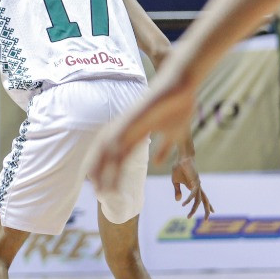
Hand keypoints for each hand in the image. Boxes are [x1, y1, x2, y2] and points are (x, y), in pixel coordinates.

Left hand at [89, 69, 197, 192]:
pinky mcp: (131, 120)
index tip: (106, 188)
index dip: (109, 171)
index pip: (115, 155)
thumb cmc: (179, 107)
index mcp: (133, 133)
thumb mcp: (173, 135)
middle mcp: (125, 129)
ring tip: (102, 190)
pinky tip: (110, 171)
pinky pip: (119, 141)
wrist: (181, 85)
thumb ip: (164, 149)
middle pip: (106, 155)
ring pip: (109, 152)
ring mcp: (126, 124)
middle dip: (100, 174)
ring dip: (105, 171)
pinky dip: (113, 157)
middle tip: (98, 193)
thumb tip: (157, 164)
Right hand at [171, 156, 212, 219]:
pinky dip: (189, 200)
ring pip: (199, 200)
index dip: (207, 205)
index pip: (203, 198)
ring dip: (194, 209)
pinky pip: (192, 194)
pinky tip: (183, 204)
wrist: (181, 158)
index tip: (212, 212)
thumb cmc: (179, 168)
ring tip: (188, 216)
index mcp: (194, 187)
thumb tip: (178, 201)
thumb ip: (177, 191)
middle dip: (206, 210)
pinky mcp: (194, 182)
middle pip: (204, 201)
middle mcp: (198, 187)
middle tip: (207, 220)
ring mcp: (197, 185)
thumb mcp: (175, 182)